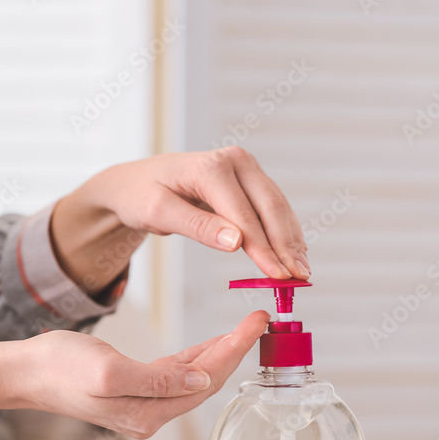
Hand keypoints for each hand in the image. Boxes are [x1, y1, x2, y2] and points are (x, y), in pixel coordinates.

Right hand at [0, 311, 269, 439]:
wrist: (24, 373)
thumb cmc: (58, 368)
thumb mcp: (108, 370)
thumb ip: (158, 378)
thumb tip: (202, 379)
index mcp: (148, 411)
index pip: (207, 379)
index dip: (236, 348)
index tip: (257, 322)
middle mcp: (151, 414)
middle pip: (209, 380)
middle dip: (237, 349)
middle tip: (261, 318)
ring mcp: (144, 405)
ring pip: (197, 377)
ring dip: (222, 352)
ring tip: (245, 326)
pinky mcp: (136, 391)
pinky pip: (178, 375)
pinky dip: (199, 357)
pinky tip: (211, 344)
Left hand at [51, 147, 309, 294]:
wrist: (137, 181)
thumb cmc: (142, 195)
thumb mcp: (158, 213)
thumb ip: (198, 226)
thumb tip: (236, 243)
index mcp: (211, 167)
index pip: (244, 215)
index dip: (263, 248)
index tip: (277, 276)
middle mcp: (234, 161)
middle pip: (270, 207)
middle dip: (286, 245)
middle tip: (298, 278)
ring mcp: (244, 167)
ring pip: (277, 207)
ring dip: (291, 240)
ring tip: (302, 271)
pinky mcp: (248, 178)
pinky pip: (272, 207)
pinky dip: (284, 231)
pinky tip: (293, 253)